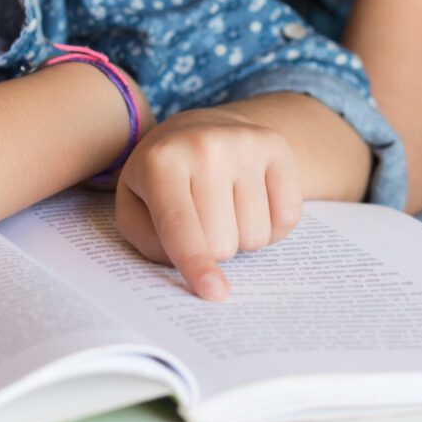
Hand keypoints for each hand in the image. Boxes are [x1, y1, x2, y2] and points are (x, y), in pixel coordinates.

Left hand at [113, 103, 302, 300]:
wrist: (200, 129)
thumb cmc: (162, 178)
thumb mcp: (134, 205)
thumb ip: (150, 241)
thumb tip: (196, 265)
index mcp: (160, 162)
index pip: (180, 225)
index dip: (196, 263)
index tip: (214, 292)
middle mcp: (204, 147)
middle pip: (222, 242)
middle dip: (213, 249)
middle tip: (201, 220)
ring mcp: (243, 143)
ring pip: (256, 235)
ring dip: (242, 237)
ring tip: (224, 207)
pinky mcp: (275, 146)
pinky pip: (287, 217)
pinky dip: (271, 224)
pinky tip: (251, 200)